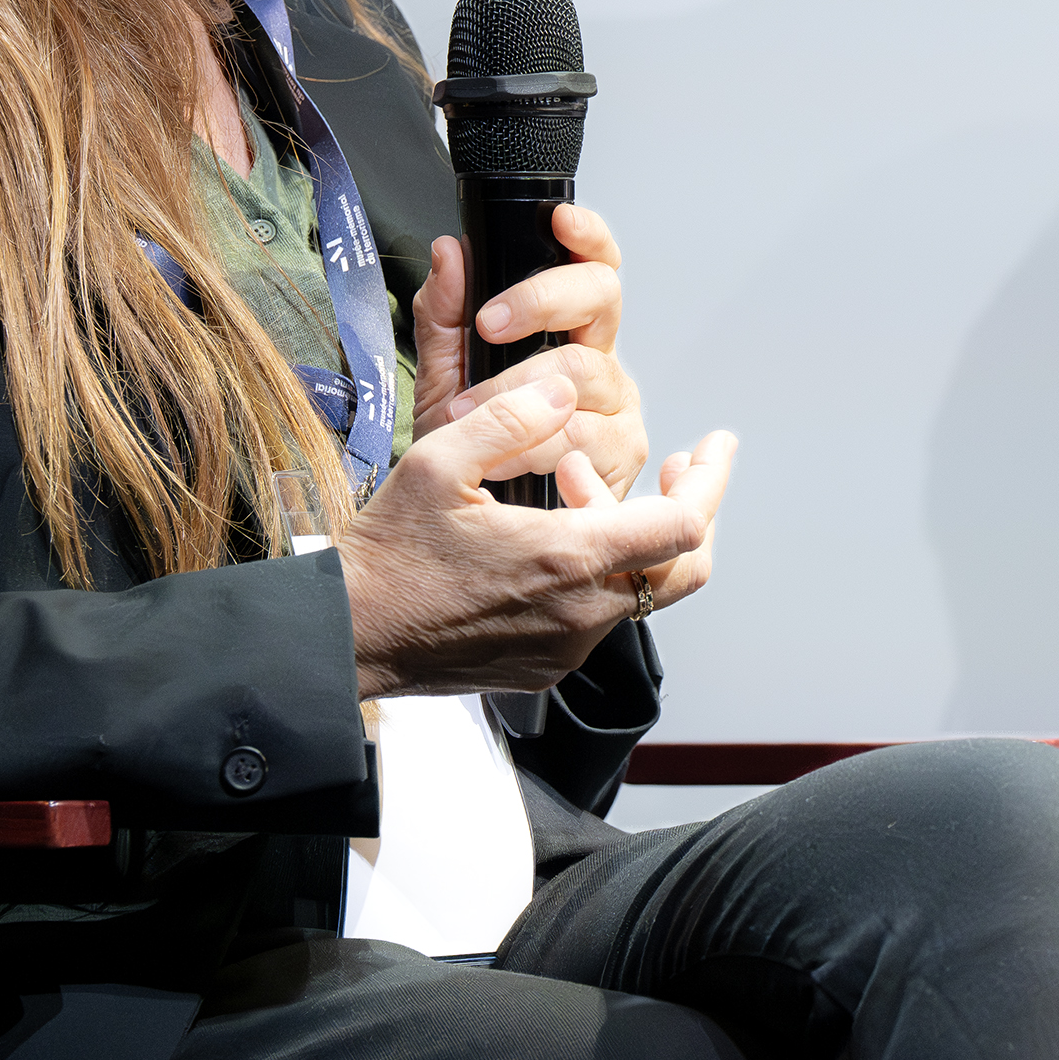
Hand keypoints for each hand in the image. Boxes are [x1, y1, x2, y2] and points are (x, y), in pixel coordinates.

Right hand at [338, 377, 738, 698]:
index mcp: (567, 560)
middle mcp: (580, 614)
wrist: (343, 637)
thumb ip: (511, 420)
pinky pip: (595, 616)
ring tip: (571, 482)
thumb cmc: (386, 554)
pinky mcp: (542, 666)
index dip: (713, 481)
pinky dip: (594, 568)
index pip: (684, 527)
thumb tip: (565, 393)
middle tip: (676, 466)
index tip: (715, 444)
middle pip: (683, 569)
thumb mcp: (439, 462)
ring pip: (636, 590)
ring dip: (624, 532)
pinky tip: (548, 535)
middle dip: (690, 510)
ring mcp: (564, 648)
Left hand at [412, 205, 645, 499]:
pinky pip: (584, 436)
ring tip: (467, 414)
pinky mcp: (623, 454)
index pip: (593, 265)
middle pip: (600, 298)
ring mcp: (618, 405)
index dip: (586, 236)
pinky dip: (534, 446)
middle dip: (540, 301)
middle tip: (488, 325)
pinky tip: (502, 457)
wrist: (468, 522)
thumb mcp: (443, 376)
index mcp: (569, 330)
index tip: (560, 221)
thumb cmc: (468, 446)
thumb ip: (443, 315)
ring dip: (516, 391)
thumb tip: (448, 252)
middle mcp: (601, 360)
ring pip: (584, 371)